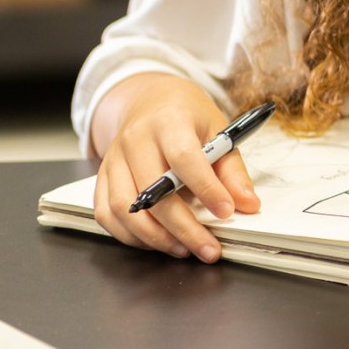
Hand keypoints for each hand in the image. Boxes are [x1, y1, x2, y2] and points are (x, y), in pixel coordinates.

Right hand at [91, 74, 260, 261]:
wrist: (150, 100)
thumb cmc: (187, 117)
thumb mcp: (218, 130)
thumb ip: (232, 170)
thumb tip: (248, 204)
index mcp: (169, 120)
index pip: (184, 158)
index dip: (206, 188)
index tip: (225, 211)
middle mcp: (134, 139)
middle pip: (152, 192)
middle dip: (183, 228)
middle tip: (208, 248)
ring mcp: (113, 159)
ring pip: (124, 208)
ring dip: (155, 237)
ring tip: (185, 249)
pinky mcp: (101, 178)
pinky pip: (107, 214)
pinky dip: (130, 235)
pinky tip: (157, 241)